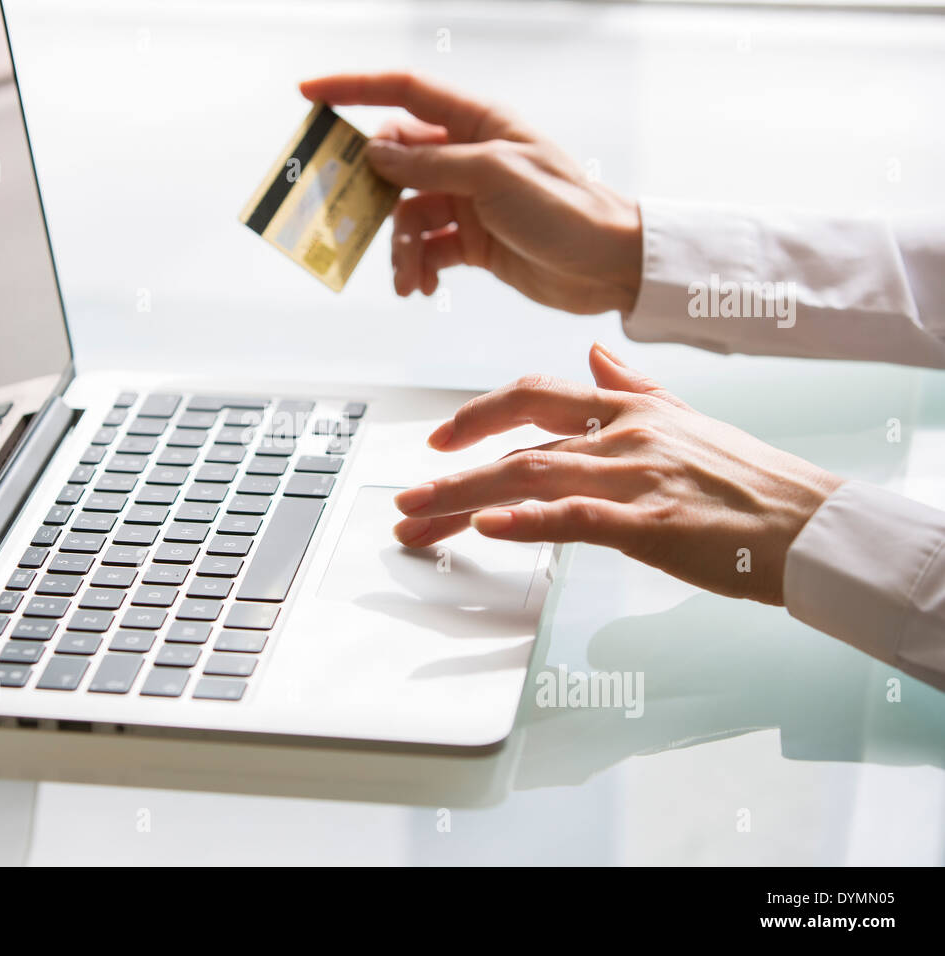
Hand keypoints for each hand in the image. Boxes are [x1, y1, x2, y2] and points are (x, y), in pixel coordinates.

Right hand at [299, 72, 641, 312]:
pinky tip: (424, 285)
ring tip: (408, 277)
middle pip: (395, 163)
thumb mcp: (492, 176)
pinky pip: (427, 249)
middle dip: (370, 193)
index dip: (353, 90)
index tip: (309, 96)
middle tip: (345, 217)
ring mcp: (469, 200)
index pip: (404, 93)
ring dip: (399, 248)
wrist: (609, 265)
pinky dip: (419, 267)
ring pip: (407, 216)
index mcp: (477, 123)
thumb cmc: (566, 207)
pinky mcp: (473, 240)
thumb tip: (376, 155)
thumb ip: (429, 165)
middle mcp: (468, 156)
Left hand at [392, 344, 844, 604]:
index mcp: (628, 408)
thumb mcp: (688, 416)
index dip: (477, 415)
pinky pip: (576, 517)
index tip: (437, 440)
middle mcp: (623, 434)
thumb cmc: (749, 479)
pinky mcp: (650, 522)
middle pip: (515, 449)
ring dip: (463, 500)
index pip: (534, 397)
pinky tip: (486, 527)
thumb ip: (633, 385)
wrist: (808, 523)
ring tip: (417, 519)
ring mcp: (635, 476)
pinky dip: (527, 520)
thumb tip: (593, 355)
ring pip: (529, 478)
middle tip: (405, 504)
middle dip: (451, 478)